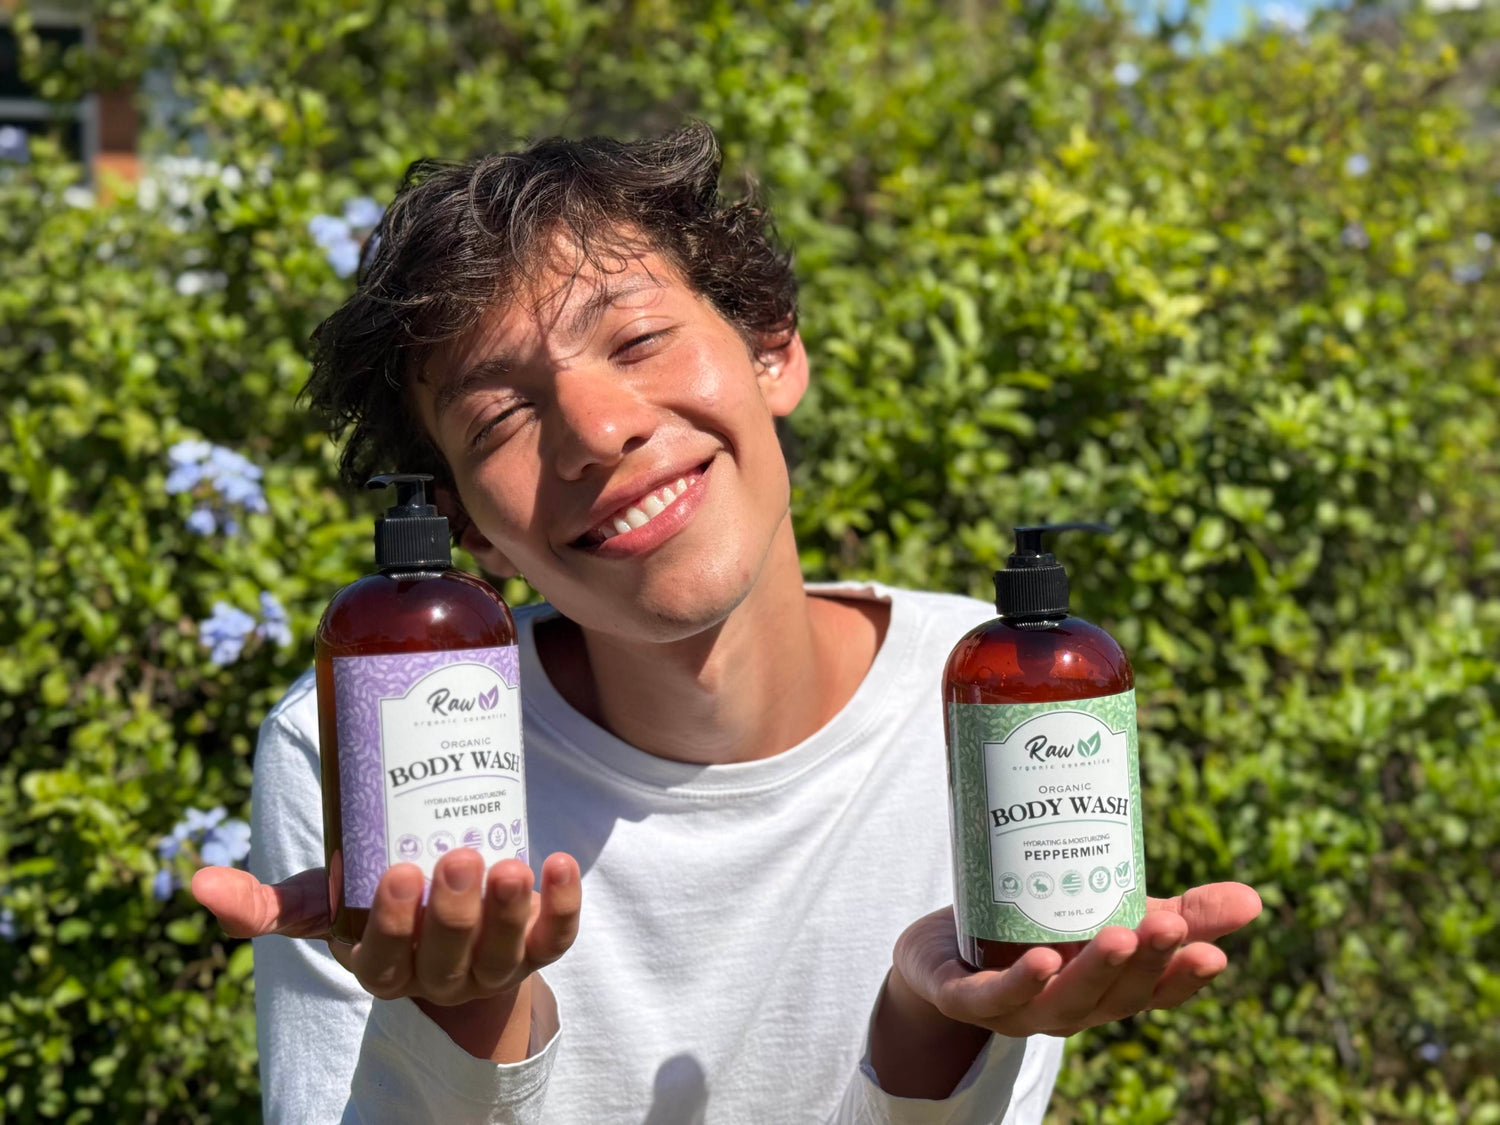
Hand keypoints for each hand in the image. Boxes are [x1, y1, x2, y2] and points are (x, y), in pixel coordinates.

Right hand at [190, 848, 581, 1005]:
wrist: (451, 916)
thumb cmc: (376, 903)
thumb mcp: (323, 903)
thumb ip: (267, 900)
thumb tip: (196, 884)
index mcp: (384, 968)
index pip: (386, 961)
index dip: (395, 924)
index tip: (399, 872)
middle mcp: (441, 977)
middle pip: (449, 957)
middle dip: (455, 912)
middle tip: (457, 858)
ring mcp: (495, 967)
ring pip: (505, 953)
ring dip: (510, 911)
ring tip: (509, 863)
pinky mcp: (540, 947)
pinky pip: (557, 937)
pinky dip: (563, 904)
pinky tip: (560, 863)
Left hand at [890, 883, 1261, 1039]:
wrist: (938, 951)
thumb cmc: (1036, 934)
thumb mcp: (1108, 913)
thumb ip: (1180, 909)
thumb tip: (1255, 899)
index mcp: (1106, 990)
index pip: (1155, 993)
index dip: (1184, 979)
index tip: (1214, 953)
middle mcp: (1069, 1009)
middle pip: (1114, 995)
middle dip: (1145, 961)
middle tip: (1170, 925)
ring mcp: (1017, 1010)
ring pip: (1062, 1001)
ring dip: (1094, 972)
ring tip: (1118, 936)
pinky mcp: (964, 997)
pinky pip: (994, 998)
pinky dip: (1020, 985)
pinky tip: (1043, 961)